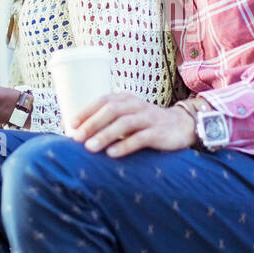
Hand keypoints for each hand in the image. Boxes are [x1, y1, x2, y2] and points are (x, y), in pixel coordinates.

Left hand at [70, 92, 195, 157]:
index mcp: (126, 99)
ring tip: (90, 148)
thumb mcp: (127, 116)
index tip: (71, 125)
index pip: (103, 101)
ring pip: (124, 123)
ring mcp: (148, 118)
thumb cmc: (146, 124)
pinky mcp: (158, 133)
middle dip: (92, 124)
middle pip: (111, 111)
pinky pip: (140, 138)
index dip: (86, 112)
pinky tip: (112, 154)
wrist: (182, 126)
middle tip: (76, 138)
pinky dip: (125, 145)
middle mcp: (136, 105)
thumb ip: (107, 121)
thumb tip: (78, 135)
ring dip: (105, 135)